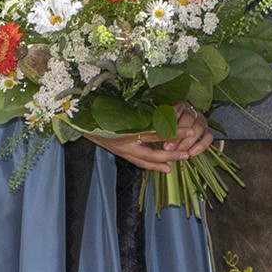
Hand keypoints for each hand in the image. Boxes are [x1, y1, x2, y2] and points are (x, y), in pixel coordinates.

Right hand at [95, 104, 212, 171]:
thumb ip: (145, 107)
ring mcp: (122, 149)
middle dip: (172, 152)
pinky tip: (165, 168)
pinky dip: (153, 165)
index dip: (173, 131)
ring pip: (147, 159)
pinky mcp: (121, 152)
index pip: (156, 130)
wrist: (81, 120)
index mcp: (127, 126)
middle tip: (188, 153)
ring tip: (181, 160)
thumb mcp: (123, 105)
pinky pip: (140, 162)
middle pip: (153, 149)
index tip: (190, 131)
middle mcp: (125, 140)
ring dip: (165, 160)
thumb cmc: (103, 110)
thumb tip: (169, 104)